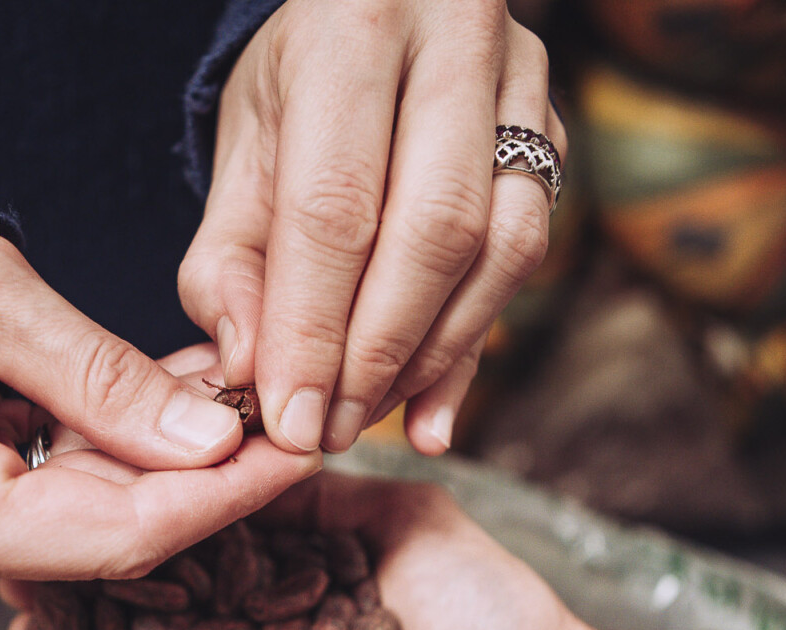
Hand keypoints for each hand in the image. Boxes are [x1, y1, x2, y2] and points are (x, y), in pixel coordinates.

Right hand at [0, 231, 320, 614]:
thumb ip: (102, 378)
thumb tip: (218, 443)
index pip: (113, 534)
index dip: (222, 498)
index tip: (303, 448)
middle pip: (110, 536)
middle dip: (207, 471)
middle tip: (288, 403)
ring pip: (93, 522)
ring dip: (168, 458)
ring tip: (237, 387)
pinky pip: (61, 508)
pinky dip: (120, 457)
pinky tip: (178, 405)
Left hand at [180, 0, 564, 455]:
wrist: (377, 4)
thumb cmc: (299, 80)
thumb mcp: (242, 142)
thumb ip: (230, 256)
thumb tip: (250, 367)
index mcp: (355, 25)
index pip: (336, 203)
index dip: (312, 326)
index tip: (288, 417)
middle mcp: (457, 40)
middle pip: (435, 230)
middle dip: (378, 354)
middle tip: (331, 430)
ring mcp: (523, 84)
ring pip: (503, 249)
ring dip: (433, 357)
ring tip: (370, 420)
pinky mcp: (555, 134)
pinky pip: (527, 258)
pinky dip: (471, 349)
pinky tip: (430, 413)